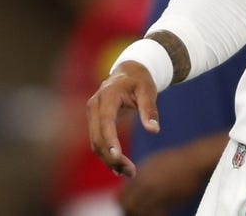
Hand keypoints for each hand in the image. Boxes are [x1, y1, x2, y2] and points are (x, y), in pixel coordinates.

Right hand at [86, 61, 160, 177]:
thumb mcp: (148, 91)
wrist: (128, 72)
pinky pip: (97, 142)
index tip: (118, 157)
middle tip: (131, 172)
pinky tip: (119, 168)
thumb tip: (154, 130)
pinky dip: (107, 155)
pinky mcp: (94, 122)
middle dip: (112, 157)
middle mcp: (94, 106)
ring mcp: (92, 115)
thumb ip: (150, 110)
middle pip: (98, 137)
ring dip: (109, 160)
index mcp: (107, 96)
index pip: (105, 122)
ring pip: (96, 143)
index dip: (110, 140)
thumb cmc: (140, 81)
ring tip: (129, 173)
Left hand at [119, 132, 230, 215]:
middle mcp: (146, 183)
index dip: (123, 203)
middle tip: (134, 212)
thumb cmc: (177, 161)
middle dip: (129, 210)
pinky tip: (157, 213)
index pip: (122, 195)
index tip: (127, 206)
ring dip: (140, 214)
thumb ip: (140, 175)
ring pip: (139, 212)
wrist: (196, 161)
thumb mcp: (154, 162)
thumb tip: (129, 186)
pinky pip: (154, 214)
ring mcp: (158, 192)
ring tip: (146, 212)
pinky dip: (152, 215)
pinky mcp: (169, 200)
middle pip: (128, 205)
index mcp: (141, 174)